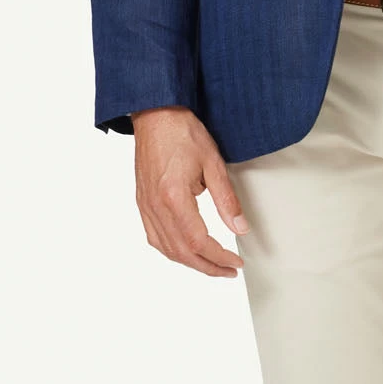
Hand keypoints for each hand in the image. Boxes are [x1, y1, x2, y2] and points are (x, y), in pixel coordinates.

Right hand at [132, 106, 248, 277]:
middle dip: (207, 266)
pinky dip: (172, 250)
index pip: (198, 241)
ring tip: (212, 264)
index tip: (236, 262)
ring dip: (190, 262)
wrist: (155, 114)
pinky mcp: (142, 202)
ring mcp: (146, 206)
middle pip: (181, 252)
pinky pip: (154, 237)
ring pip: (166, 248)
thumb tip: (240, 228)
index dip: (219, 257)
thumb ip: (226, 199)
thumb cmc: (183, 132)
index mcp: (173, 197)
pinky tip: (185, 250)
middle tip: (228, 270)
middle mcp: (156, 206)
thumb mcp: (212, 162)